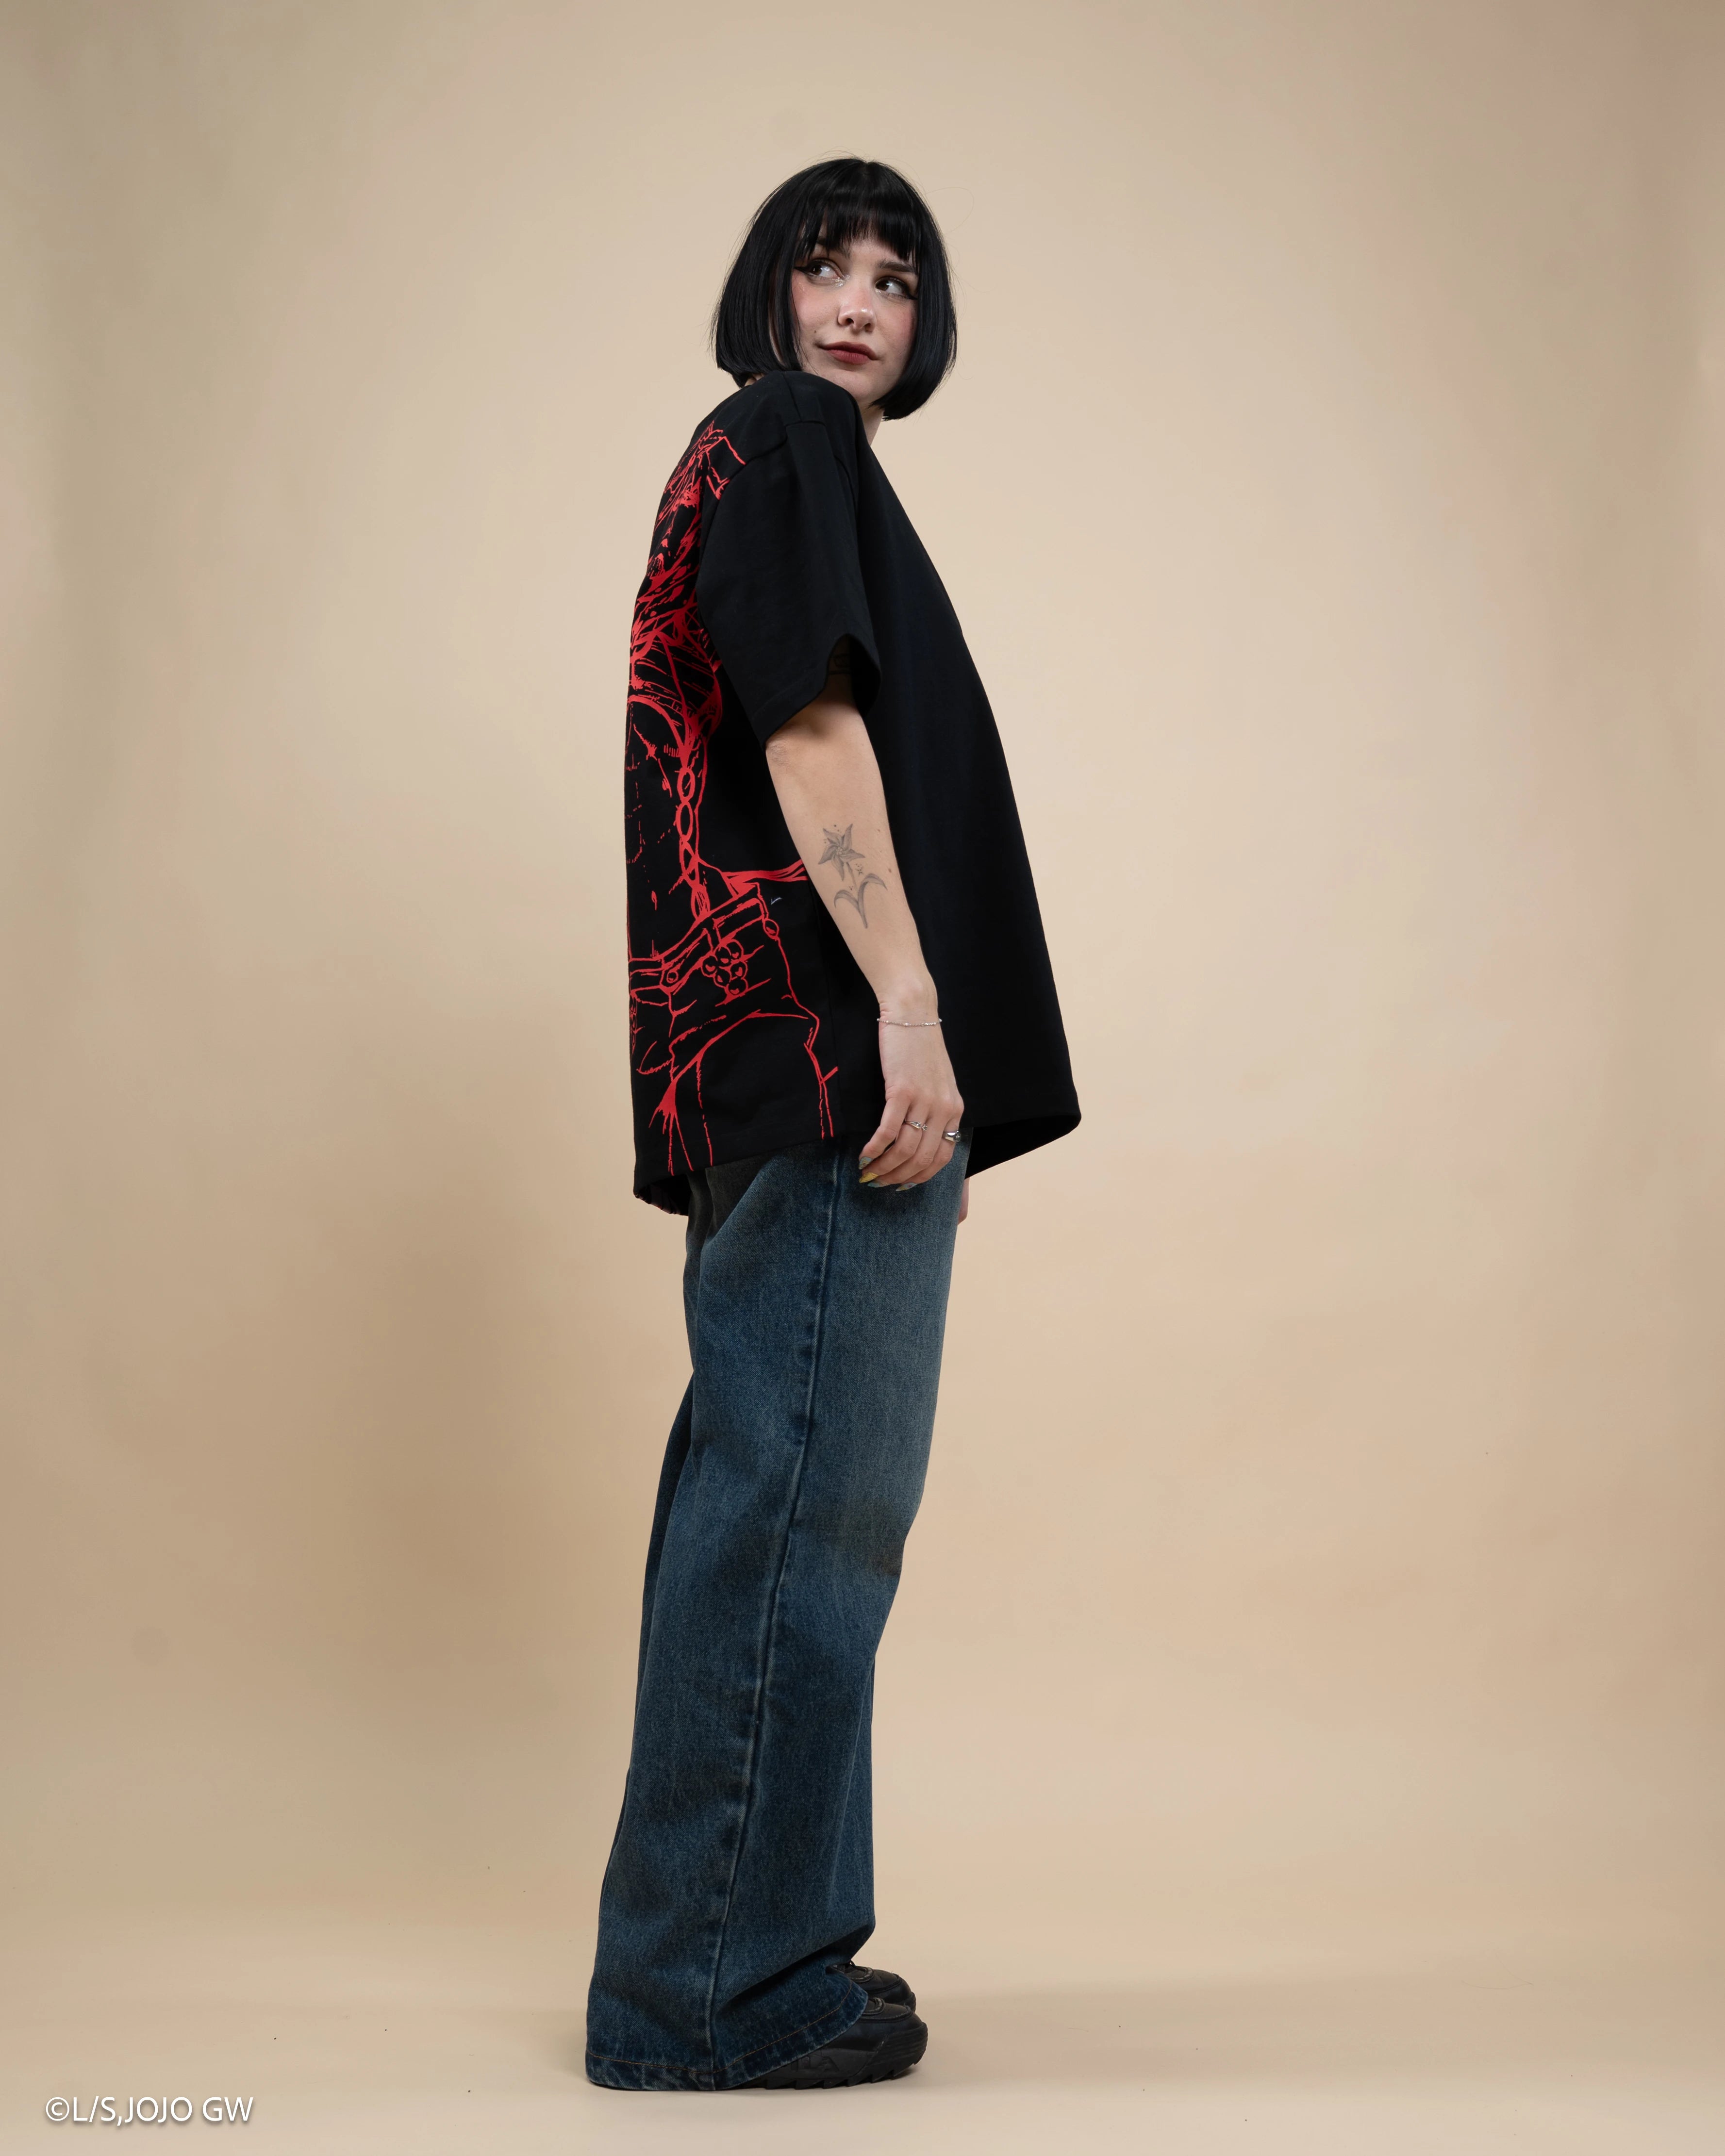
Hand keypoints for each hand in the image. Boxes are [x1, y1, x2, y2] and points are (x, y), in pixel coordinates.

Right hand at [859, 1022, 963, 1187]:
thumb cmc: (920, 1047)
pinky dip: (875, 1149)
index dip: (920, 1177)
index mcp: (955, 1110)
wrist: (913, 1011)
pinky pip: (888, 1131)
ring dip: (884, 1167)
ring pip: (905, 1150)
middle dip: (898, 1177)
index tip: (901, 1185)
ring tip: (867, 1173)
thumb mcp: (937, 1082)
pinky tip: (863, 1154)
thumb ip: (933, 1110)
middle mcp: (944, 1109)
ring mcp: (924, 1100)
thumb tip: (916, 1139)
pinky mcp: (902, 1090)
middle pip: (922, 1159)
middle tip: (877, 1183)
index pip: (942, 1158)